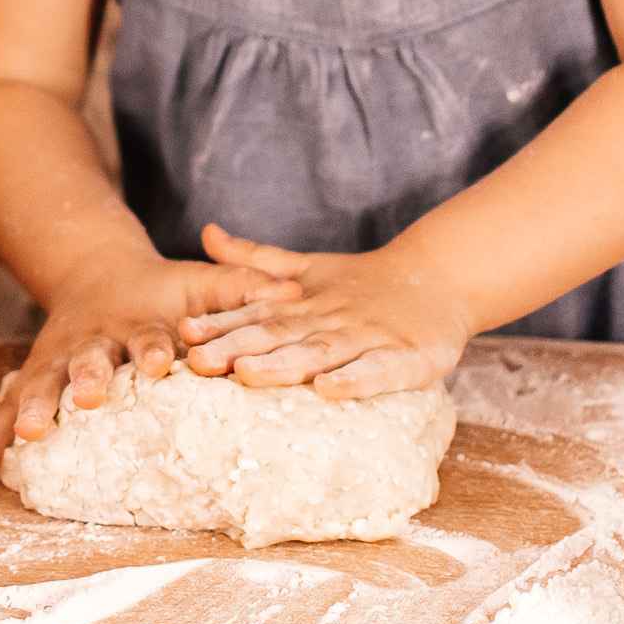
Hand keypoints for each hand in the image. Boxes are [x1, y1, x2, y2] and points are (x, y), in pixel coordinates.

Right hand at [0, 246, 298, 473]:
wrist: (96, 271)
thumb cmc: (164, 291)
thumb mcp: (201, 282)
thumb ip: (244, 287)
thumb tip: (296, 287)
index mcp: (137, 320)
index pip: (149, 336)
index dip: (154, 348)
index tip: (160, 361)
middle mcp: (93, 339)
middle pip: (88, 357)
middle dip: (87, 375)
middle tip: (89, 393)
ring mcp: (58, 358)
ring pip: (41, 382)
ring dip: (32, 407)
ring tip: (28, 434)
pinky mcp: (35, 376)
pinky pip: (9, 407)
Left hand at [177, 223, 471, 398]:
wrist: (440, 279)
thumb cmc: (364, 284)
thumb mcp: (307, 267)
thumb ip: (256, 258)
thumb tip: (206, 233)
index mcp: (303, 307)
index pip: (254, 316)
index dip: (219, 325)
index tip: (183, 333)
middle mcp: (329, 322)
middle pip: (278, 336)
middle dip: (237, 348)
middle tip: (200, 362)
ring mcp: (367, 339)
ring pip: (319, 353)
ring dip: (284, 365)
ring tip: (248, 374)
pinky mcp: (407, 359)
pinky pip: (379, 372)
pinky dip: (356, 381)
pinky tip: (329, 390)